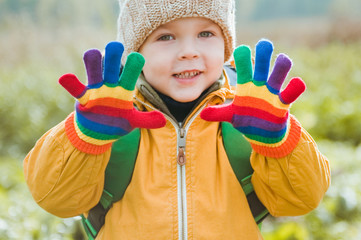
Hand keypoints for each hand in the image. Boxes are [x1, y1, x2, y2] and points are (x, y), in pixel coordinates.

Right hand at [59, 41, 165, 153]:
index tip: (137, 57)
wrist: (98, 134)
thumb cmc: (117, 123)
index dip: (133, 64)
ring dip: (92, 62)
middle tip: (116, 46)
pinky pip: (76, 90)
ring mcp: (96, 90)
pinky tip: (66, 78)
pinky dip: (71, 84)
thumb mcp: (132, 122)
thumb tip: (163, 121)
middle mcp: (110, 85)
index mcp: (124, 89)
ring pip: (93, 71)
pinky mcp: (83, 99)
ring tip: (93, 54)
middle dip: (113, 55)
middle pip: (111, 65)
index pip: (130, 72)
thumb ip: (146, 120)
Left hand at [201, 39, 305, 157]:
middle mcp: (260, 85)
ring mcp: (272, 93)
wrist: (263, 134)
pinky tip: (297, 82)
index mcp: (246, 85)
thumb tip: (202, 114)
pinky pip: (290, 94)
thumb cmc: (247, 119)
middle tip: (264, 43)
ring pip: (278, 75)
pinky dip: (295, 88)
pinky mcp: (282, 103)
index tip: (242, 50)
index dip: (243, 58)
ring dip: (281, 67)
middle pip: (262, 66)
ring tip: (283, 58)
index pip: (243, 68)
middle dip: (263, 55)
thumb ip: (218, 113)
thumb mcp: (231, 116)